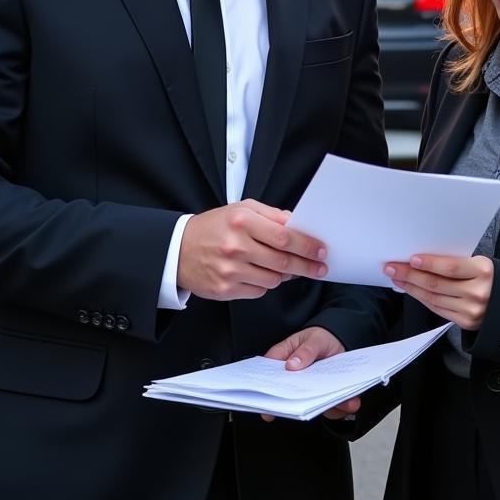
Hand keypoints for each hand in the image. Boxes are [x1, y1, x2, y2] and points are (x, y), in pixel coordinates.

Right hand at [177, 200, 326, 300]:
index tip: (321, 250)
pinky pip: (258, 290)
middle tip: (320, 267)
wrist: (177, 250)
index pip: (285, 236)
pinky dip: (266, 283)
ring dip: (286, 275)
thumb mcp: (241, 209)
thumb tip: (297, 223)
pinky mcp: (225, 289)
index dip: (307, 245)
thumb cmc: (213, 227)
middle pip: (283, 261)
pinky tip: (262, 273)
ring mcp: (230, 270)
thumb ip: (271, 215)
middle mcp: (236, 246)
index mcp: (242, 221)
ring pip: (274, 279)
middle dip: (307, 265)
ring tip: (288, 268)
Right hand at [262, 327, 359, 421]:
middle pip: (290, 397)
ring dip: (329, 407)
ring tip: (346, 403)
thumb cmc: (320, 337)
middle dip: (300, 405)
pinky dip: (342, 407)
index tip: (270, 405)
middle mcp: (295, 380)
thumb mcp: (315, 338)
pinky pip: (331, 407)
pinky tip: (352, 402)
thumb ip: (306, 350)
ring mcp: (310, 391)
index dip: (267, 391)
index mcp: (283, 361)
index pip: (270, 377)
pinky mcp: (324, 398)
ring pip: (314, 406)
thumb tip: (291, 365)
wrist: (340, 341)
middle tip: (311, 406)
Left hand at [384, 255, 493, 331]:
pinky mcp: (466, 322)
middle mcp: (478, 292)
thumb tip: (424, 260)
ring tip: (398, 278)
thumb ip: (458, 264)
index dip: (429, 263)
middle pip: (437, 284)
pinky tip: (412, 290)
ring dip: (412, 288)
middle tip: (392, 267)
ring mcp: (471, 310)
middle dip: (411, 275)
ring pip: (433, 298)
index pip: (450, 267)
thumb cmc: (494, 278)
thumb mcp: (481, 264)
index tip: (411, 259)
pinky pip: (438, 309)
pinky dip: (423, 299)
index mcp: (483, 271)